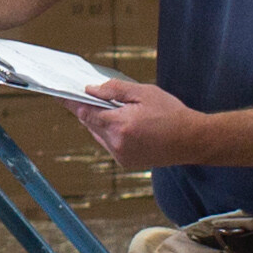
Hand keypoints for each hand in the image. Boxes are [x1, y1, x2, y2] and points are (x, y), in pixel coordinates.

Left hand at [75, 79, 210, 165]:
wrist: (192, 140)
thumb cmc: (171, 113)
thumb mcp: (144, 93)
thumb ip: (115, 90)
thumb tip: (91, 90)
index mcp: (120, 125)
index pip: (86, 112)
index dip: (72, 103)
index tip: (60, 95)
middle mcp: (117, 143)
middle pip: (90, 124)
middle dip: (88, 109)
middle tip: (88, 96)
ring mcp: (121, 156)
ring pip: (98, 135)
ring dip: (100, 122)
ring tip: (112, 109)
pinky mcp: (126, 162)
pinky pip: (109, 144)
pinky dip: (109, 132)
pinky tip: (122, 122)